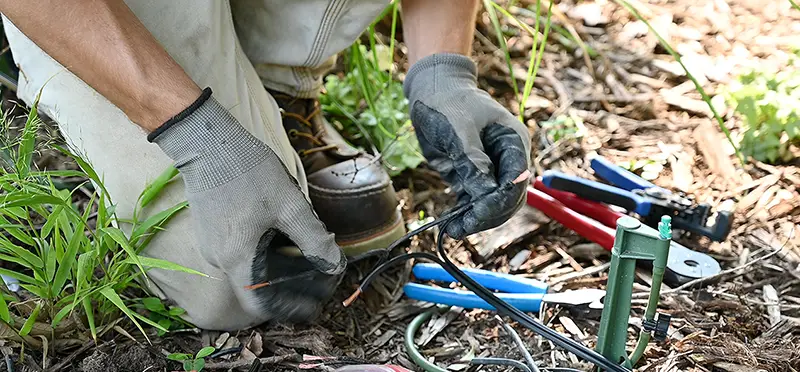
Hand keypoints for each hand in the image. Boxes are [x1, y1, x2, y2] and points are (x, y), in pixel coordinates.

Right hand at [149, 88, 345, 321]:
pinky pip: (243, 253)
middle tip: (323, 277)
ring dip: (282, 268)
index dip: (291, 308)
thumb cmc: (247, 171)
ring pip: (252, 269)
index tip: (315, 305)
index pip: (265, 304)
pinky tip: (289, 239)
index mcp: (238, 260)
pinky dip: (267, 253)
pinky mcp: (213, 231)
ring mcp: (214, 245)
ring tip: (312, 258)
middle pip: (260, 287)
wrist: (207, 141)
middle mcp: (221, 260)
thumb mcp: (290, 207)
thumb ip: (314, 240)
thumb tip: (334, 265)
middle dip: (293, 286)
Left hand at [403, 54, 530, 238]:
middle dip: (488, 214)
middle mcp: (507, 159)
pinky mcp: (472, 176)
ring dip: (476, 219)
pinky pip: (475, 201)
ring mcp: (491, 169)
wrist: (431, 91)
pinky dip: (465, 214)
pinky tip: (451, 224)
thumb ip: (473, 163)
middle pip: (509, 197)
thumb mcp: (459, 131)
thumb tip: (485, 195)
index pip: (516, 180)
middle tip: (463, 227)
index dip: (499, 200)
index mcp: (513, 142)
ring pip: (493, 204)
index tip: (476, 213)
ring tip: (454, 230)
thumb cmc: (449, 102)